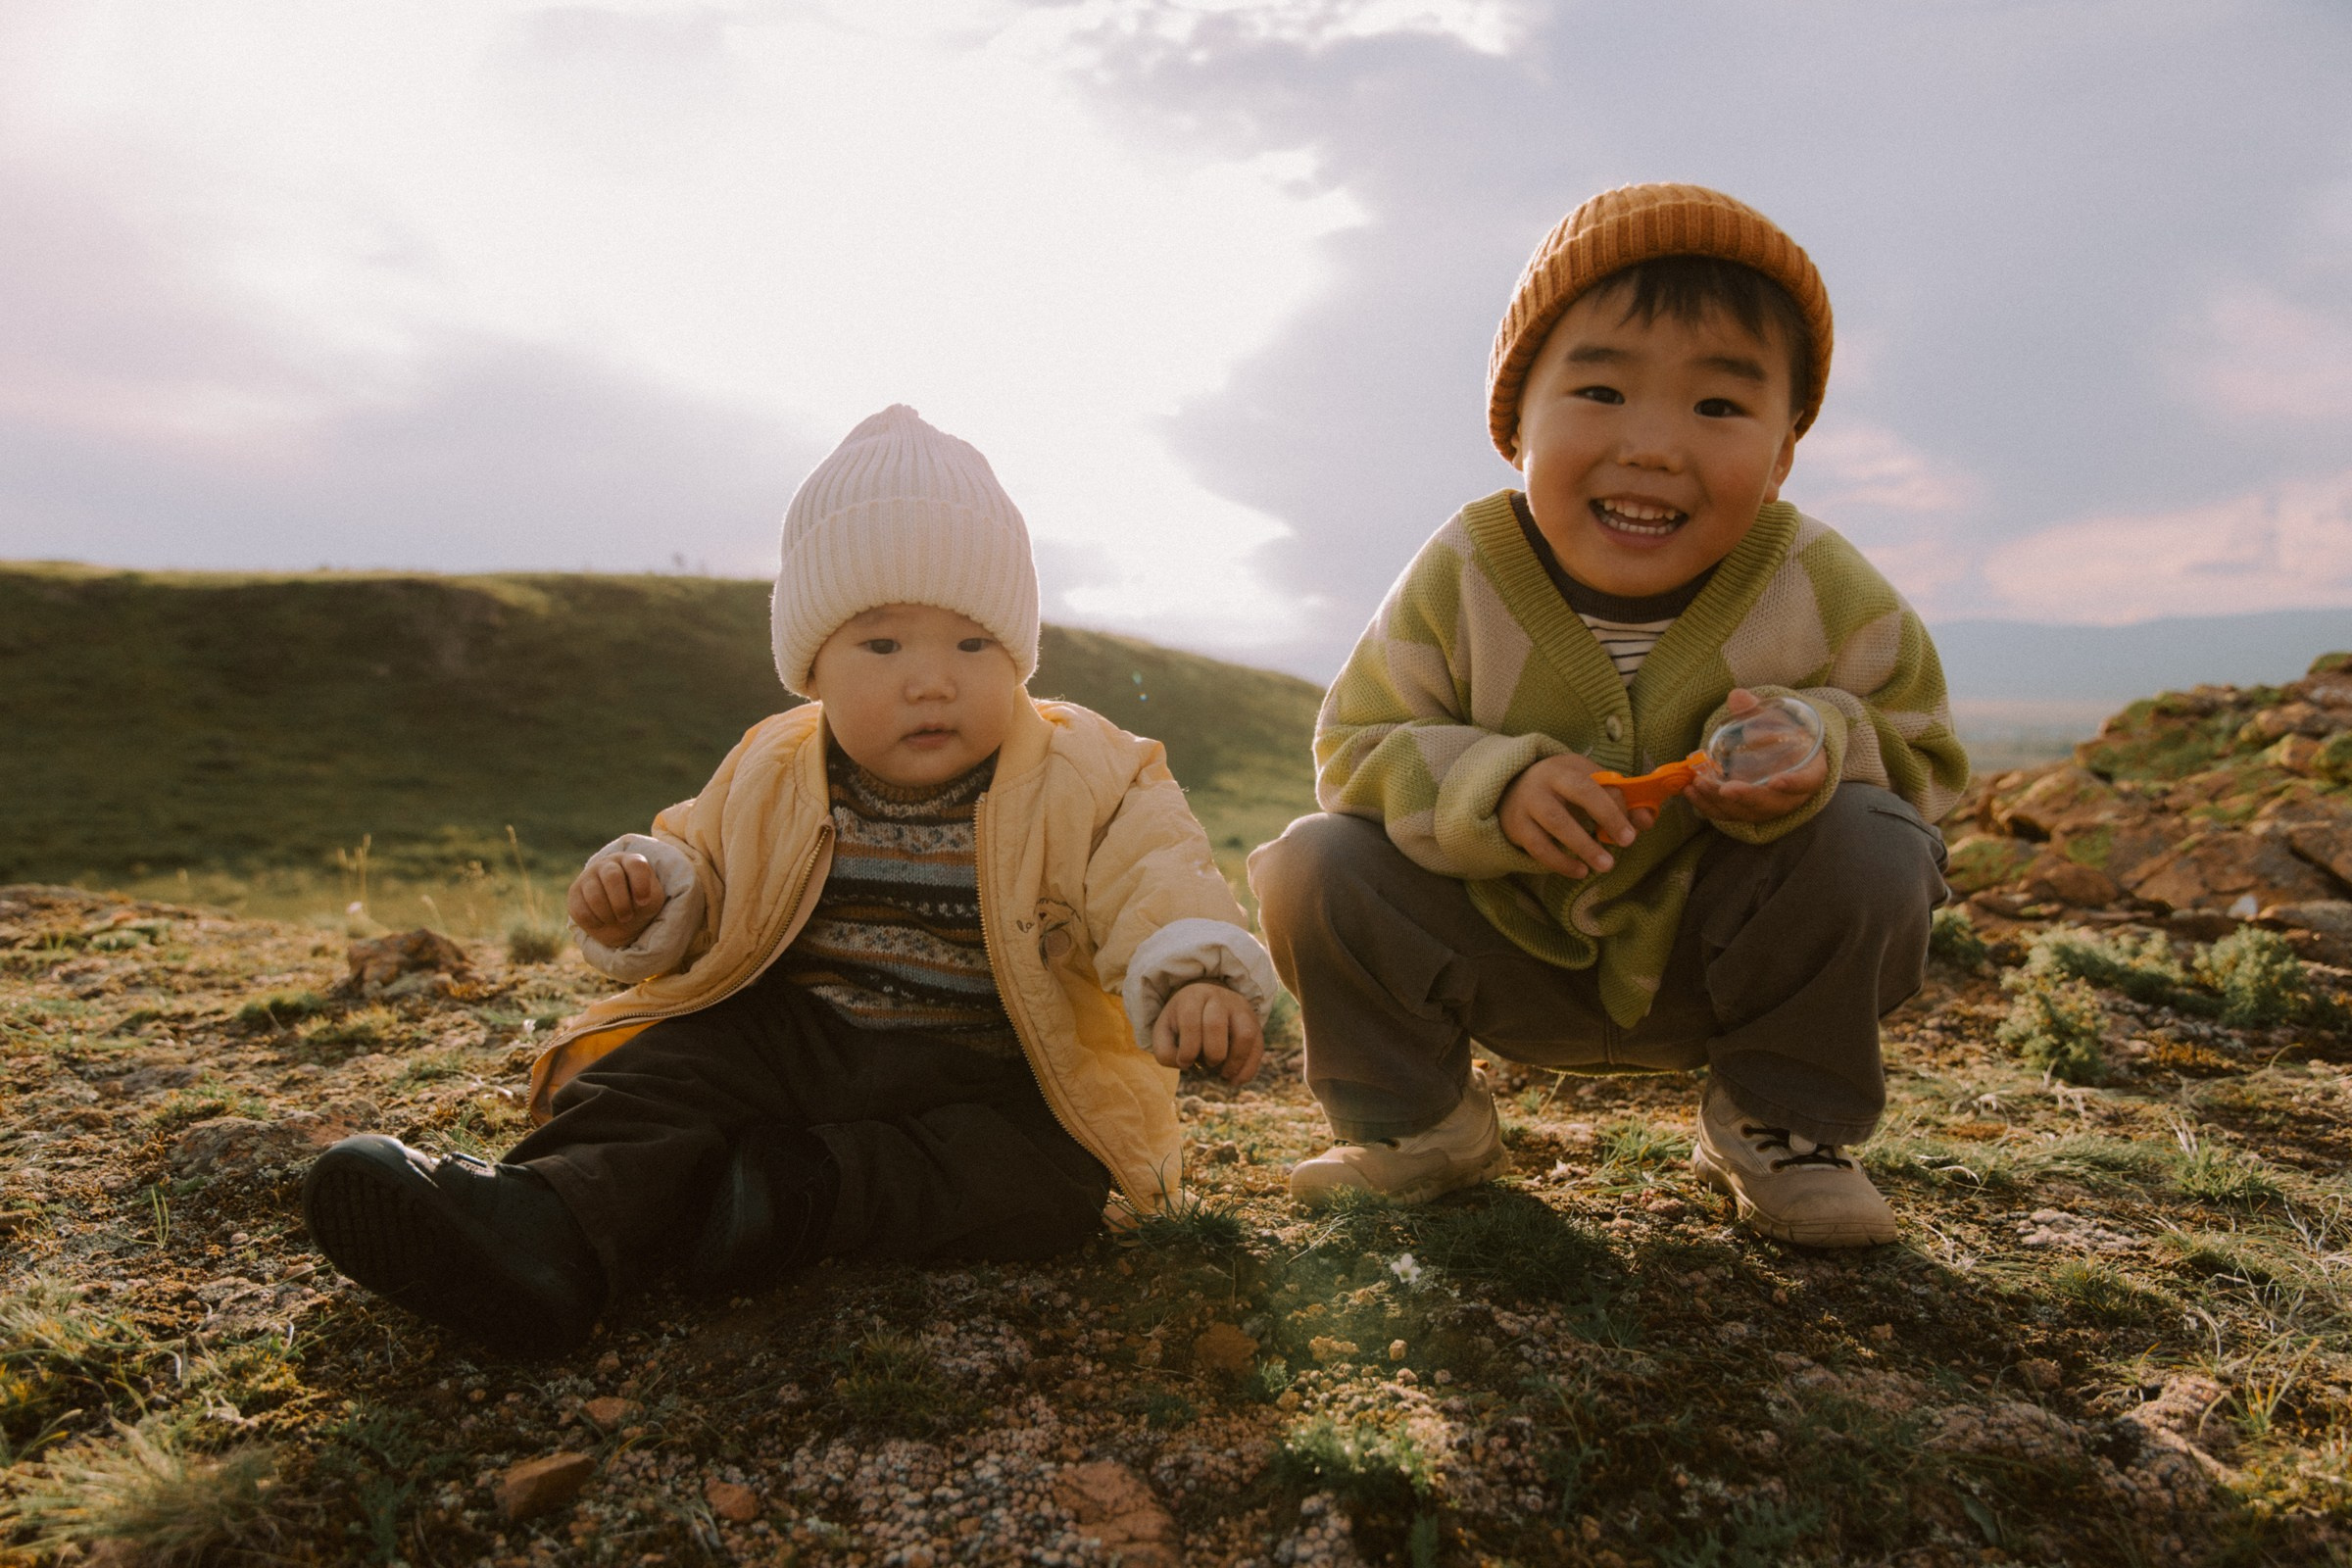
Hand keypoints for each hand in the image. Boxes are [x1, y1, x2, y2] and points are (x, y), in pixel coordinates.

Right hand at [566, 852, 667, 948]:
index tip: (644, 902)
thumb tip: (634, 901)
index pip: (636, 865)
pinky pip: (581, 910)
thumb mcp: (650, 901)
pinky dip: (594, 921)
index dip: (641, 885)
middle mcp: (608, 864)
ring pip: (594, 895)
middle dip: (621, 903)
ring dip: (608, 914)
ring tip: (615, 920)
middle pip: (612, 877)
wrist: (620, 917)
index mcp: (630, 861)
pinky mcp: (574, 892)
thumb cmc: (639, 904)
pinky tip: (601, 921)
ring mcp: (588, 875)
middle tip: (626, 917)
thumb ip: (648, 897)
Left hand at [1150, 981, 1263, 1085]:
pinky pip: (1258, 1047)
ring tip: (1224, 1075)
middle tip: (1206, 1064)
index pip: (1190, 1022)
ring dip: (1234, 1062)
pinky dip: (1248, 1069)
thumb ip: (1165, 1052)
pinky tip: (1235, 1080)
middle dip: (1210, 1053)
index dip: (1187, 1050)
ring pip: (1245, 1034)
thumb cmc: (1182, 1023)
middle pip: (1216, 1025)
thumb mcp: (1164, 1032)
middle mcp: (1219, 999)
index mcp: (1193, 998)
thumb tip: (1187, 1066)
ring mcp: (1241, 1010)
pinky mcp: (1255, 1024)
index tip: (1185, 1063)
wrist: (1206, 1001)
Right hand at [1499, 753, 1658, 877]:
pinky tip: (1579, 872)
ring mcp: (1528, 802)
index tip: (1633, 829)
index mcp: (1568, 766)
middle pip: (1578, 792)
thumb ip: (1618, 801)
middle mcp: (1546, 779)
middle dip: (1606, 816)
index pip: (1598, 781)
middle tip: (1627, 842)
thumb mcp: (1586, 786)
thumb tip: (1647, 820)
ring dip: (1583, 846)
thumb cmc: (1559, 790)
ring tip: (1606, 866)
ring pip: (1556, 822)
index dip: (1617, 804)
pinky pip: (1539, 847)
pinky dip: (1560, 862)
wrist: (1509, 791)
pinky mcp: (1517, 826)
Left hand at [1688, 689, 1830, 823]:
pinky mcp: (1746, 813)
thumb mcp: (1777, 721)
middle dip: (1747, 797)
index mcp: (1808, 773)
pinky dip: (1707, 805)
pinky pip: (1727, 814)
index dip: (1793, 783)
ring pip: (1745, 812)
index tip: (1776, 780)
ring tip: (1698, 784)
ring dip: (1720, 801)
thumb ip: (1758, 711)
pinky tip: (1689, 790)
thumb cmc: (1783, 736)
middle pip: (1771, 803)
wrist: (1780, 754)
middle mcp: (1790, 796)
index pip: (1806, 781)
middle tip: (1726, 789)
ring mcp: (1767, 808)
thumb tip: (1737, 696)